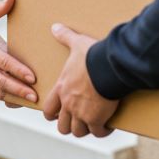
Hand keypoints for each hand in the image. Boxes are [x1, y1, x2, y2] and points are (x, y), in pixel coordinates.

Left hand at [42, 23, 117, 137]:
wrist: (109, 65)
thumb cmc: (92, 54)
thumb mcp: (77, 43)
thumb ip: (65, 37)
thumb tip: (55, 26)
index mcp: (61, 89)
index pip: (48, 109)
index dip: (52, 114)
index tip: (60, 113)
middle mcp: (69, 104)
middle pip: (62, 126)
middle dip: (69, 125)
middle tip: (79, 120)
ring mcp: (82, 113)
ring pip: (78, 132)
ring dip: (85, 129)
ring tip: (94, 124)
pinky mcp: (97, 119)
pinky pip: (98, 132)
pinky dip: (103, 130)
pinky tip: (108, 125)